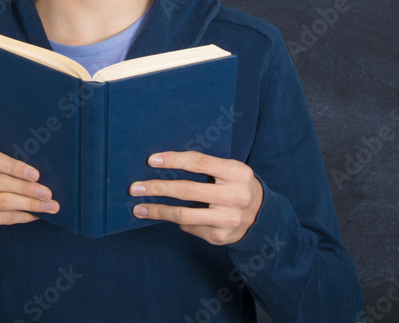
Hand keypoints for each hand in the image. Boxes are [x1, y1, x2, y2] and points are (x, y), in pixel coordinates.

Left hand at [128, 151, 263, 244]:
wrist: (262, 217)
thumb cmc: (236, 186)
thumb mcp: (230, 170)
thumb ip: (207, 166)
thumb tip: (164, 164)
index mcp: (237, 172)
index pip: (199, 162)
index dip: (173, 160)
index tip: (151, 160)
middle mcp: (235, 196)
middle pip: (188, 190)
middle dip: (158, 188)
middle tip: (135, 187)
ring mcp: (229, 219)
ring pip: (184, 215)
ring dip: (158, 211)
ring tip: (139, 208)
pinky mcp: (221, 237)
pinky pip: (190, 227)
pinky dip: (177, 221)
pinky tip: (168, 216)